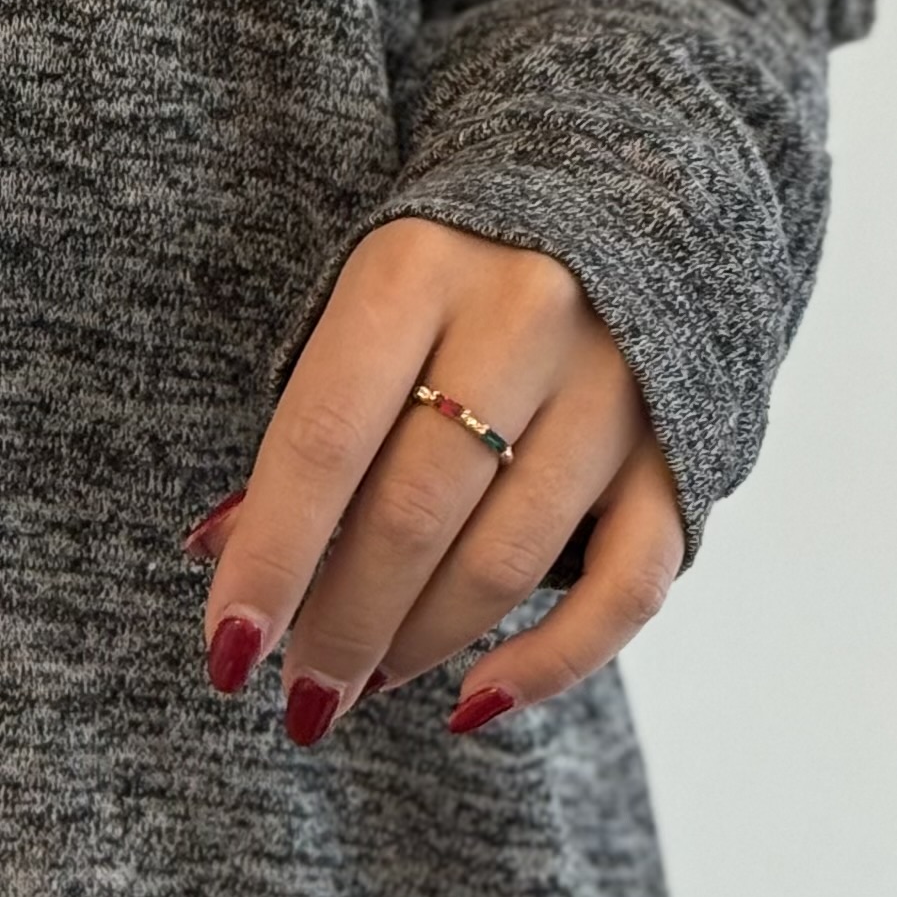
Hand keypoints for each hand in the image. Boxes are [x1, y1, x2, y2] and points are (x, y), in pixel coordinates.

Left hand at [186, 217, 684, 741]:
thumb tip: (219, 555)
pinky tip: (477, 702)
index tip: (229, 654)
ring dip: (420, 644)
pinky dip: (552, 662)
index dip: (270, 560)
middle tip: (299, 696)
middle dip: (341, 626)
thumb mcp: (360, 311)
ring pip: (505, 561)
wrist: (612, 194)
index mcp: (414, 270)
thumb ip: (306, 428)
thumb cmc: (446, 275)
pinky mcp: (678, 448)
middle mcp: (523, 319)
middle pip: (411, 513)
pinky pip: (626, 588)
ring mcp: (614, 386)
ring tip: (364, 682)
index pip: (323, 441)